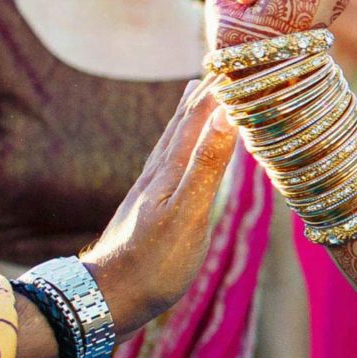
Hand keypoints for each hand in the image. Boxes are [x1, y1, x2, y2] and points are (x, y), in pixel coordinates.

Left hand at [82, 83, 239, 334]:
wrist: (110, 297)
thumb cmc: (154, 262)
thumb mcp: (187, 214)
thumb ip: (207, 164)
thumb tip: (226, 116)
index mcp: (172, 168)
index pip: (201, 114)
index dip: (223, 88)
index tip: (246, 60)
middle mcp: (160, 170)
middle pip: (185, 119)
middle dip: (208, 91)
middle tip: (229, 64)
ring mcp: (154, 187)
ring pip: (177, 137)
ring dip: (194, 112)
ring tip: (203, 90)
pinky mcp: (153, 204)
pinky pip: (175, 159)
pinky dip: (187, 141)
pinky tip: (185, 148)